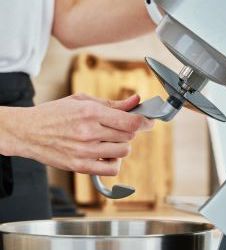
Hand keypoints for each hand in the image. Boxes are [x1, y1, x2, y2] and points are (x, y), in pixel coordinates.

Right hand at [1, 94, 153, 174]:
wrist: (28, 132)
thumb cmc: (55, 113)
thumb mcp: (82, 100)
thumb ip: (112, 103)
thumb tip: (135, 101)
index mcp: (91, 112)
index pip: (130, 121)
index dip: (145, 121)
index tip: (149, 121)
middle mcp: (89, 132)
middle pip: (129, 136)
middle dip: (129, 131)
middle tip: (120, 127)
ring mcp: (85, 151)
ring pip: (123, 151)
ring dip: (122, 145)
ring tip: (110, 140)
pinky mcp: (80, 166)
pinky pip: (111, 169)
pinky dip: (114, 162)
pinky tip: (105, 155)